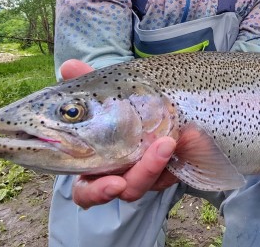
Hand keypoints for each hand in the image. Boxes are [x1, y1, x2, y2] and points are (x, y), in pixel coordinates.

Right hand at [59, 59, 178, 208]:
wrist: (164, 105)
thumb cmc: (121, 108)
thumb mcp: (107, 94)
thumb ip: (87, 84)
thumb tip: (68, 66)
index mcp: (96, 166)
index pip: (88, 191)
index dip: (96, 193)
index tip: (114, 184)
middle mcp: (121, 175)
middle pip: (125, 191)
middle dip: (139, 177)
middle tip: (155, 155)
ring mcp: (147, 173)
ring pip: (152, 181)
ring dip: (157, 163)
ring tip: (169, 141)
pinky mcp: (170, 169)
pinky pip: (174, 170)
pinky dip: (182, 154)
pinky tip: (191, 136)